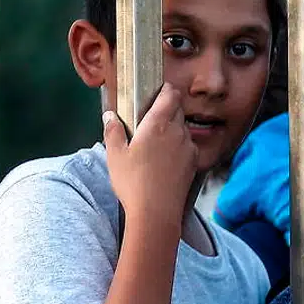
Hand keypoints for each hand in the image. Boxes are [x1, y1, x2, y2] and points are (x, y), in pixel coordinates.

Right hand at [102, 83, 198, 226]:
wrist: (157, 212)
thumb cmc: (133, 182)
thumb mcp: (115, 154)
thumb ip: (113, 131)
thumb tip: (109, 115)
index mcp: (158, 124)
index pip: (171, 95)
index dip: (166, 90)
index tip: (158, 91)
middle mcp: (177, 132)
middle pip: (178, 111)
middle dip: (167, 110)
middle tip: (150, 118)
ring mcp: (188, 148)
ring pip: (183, 130)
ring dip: (173, 130)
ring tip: (155, 142)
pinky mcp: (194, 164)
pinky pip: (188, 147)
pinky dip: (179, 147)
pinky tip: (165, 159)